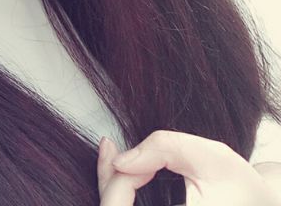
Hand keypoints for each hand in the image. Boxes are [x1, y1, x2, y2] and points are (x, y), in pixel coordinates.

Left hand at [97, 130, 280, 205]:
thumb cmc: (239, 186)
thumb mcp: (207, 156)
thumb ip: (161, 148)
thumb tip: (119, 160)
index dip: (114, 179)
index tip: (117, 151)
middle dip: (109, 185)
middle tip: (110, 150)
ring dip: (112, 195)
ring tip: (114, 163)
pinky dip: (121, 202)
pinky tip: (124, 180)